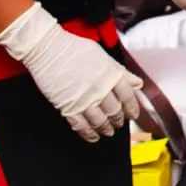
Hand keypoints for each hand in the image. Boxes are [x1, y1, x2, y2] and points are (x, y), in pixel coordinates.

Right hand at [0, 3, 141, 142]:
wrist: (48, 50)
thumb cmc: (74, 48)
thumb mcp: (103, 56)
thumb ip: (121, 72)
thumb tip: (137, 83)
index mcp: (111, 75)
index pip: (128, 96)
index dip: (132, 107)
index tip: (133, 114)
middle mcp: (101, 89)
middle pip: (115, 110)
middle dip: (118, 119)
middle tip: (120, 123)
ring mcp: (85, 100)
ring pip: (100, 121)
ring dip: (106, 128)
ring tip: (109, 131)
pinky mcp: (68, 108)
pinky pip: (81, 126)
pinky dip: (88, 133)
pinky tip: (93, 137)